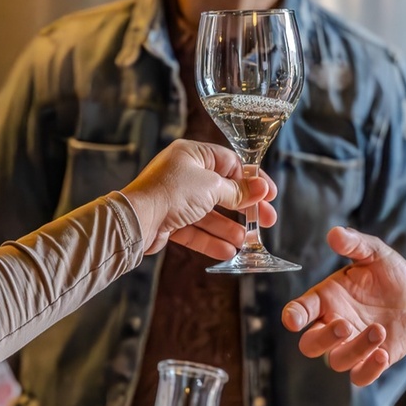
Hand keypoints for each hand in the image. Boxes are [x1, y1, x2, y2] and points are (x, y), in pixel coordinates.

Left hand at [121, 139, 276, 258]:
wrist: (135, 220)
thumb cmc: (171, 193)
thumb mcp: (211, 187)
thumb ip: (237, 190)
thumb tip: (261, 188)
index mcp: (192, 155)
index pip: (230, 163)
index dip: (252, 179)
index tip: (269, 194)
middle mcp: (183, 174)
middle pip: (222, 191)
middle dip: (245, 208)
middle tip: (266, 221)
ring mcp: (175, 198)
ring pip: (209, 214)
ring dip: (229, 228)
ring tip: (246, 241)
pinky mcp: (169, 221)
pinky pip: (195, 230)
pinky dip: (211, 240)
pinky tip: (228, 251)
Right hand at [282, 227, 405, 385]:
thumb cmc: (389, 276)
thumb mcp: (375, 254)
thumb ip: (355, 244)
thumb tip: (335, 233)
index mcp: (326, 299)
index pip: (300, 311)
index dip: (293, 316)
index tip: (294, 319)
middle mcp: (333, 325)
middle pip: (310, 344)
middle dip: (323, 338)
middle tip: (345, 325)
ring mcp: (351, 346)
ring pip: (335, 361)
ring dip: (355, 350)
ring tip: (379, 330)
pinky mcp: (371, 361)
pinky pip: (359, 377)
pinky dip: (368, 370)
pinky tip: (383, 354)